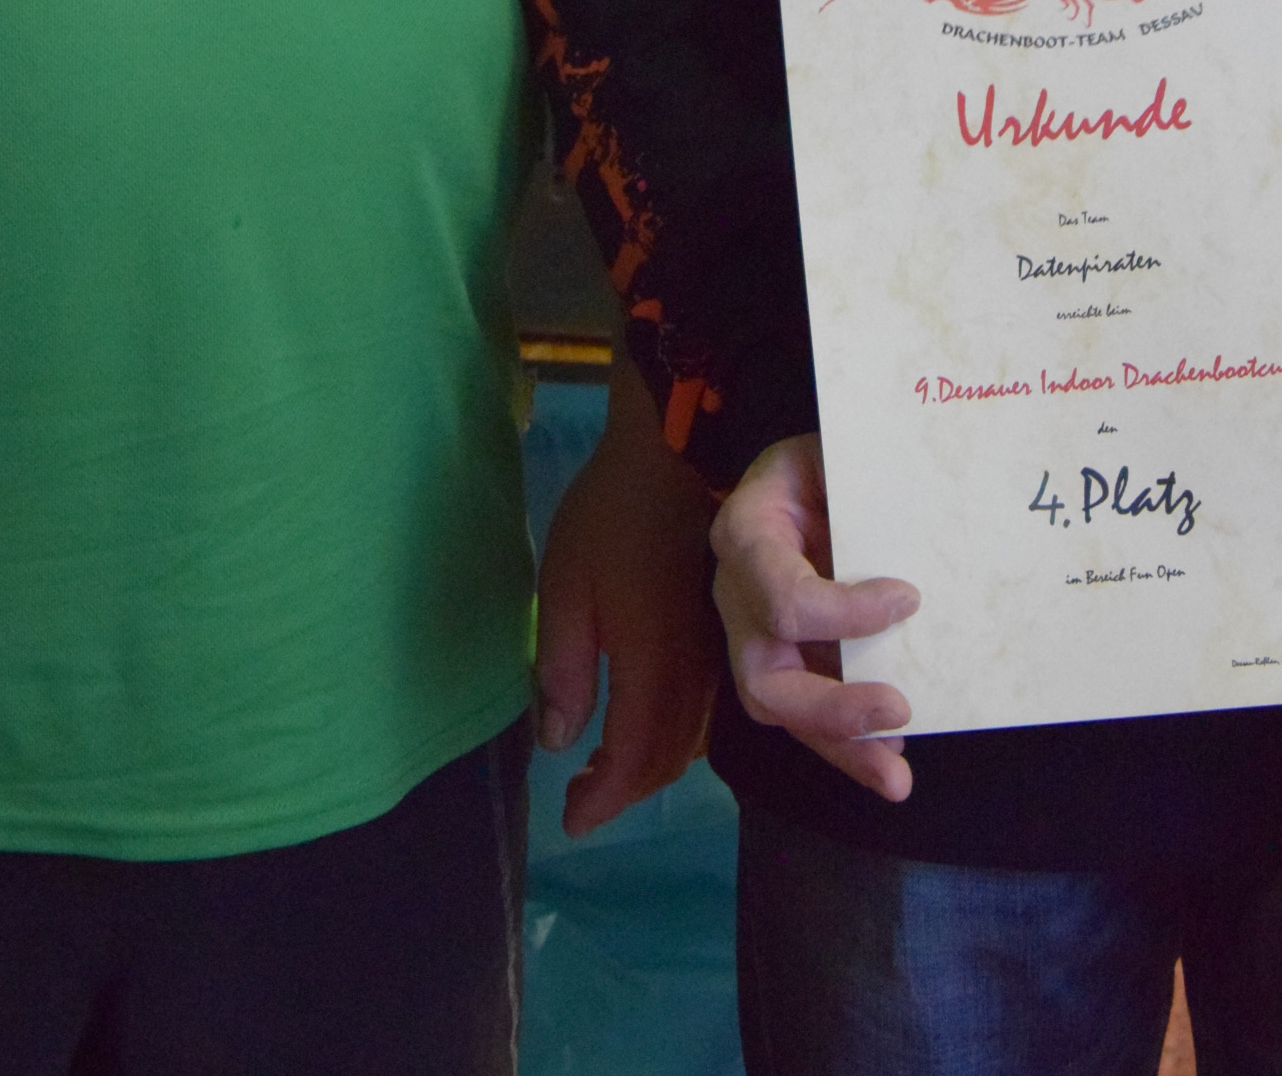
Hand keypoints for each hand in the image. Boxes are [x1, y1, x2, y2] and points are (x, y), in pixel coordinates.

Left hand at [535, 353, 720, 835]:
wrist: (675, 458)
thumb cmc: (610, 517)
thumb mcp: (564, 586)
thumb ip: (561, 669)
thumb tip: (558, 743)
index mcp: (651, 662)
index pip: (630, 756)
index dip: (601, 799)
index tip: (570, 822)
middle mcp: (693, 672)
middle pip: (665, 760)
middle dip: (622, 792)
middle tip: (580, 800)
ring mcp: (716, 655)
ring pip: (690, 742)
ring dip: (650, 770)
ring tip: (606, 772)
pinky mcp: (723, 638)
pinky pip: (705, 713)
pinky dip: (675, 740)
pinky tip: (647, 730)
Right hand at [710, 432, 919, 801]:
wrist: (793, 474)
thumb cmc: (817, 458)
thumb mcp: (830, 450)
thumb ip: (858, 483)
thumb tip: (922, 508)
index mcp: (745, 532)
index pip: (784, 597)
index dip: (845, 612)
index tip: (910, 598)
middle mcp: (736, 596)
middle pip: (765, 680)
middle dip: (831, 709)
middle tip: (899, 713)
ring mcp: (752, 637)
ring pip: (781, 712)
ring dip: (842, 748)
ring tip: (897, 777)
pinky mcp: (781, 660)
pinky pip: (805, 713)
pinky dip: (848, 743)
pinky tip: (891, 758)